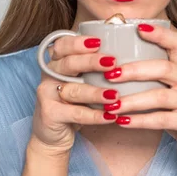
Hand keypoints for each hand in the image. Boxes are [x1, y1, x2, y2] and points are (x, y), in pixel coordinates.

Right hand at [31, 34, 120, 153]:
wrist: (54, 134)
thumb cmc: (74, 102)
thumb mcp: (82, 81)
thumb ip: (95, 68)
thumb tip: (128, 50)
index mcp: (57, 61)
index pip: (63, 45)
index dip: (79, 42)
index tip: (99, 41)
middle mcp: (50, 75)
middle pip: (68, 64)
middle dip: (91, 62)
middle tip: (112, 62)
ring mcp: (47, 94)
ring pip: (74, 90)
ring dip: (96, 92)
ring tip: (115, 95)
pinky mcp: (50, 114)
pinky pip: (75, 113)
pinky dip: (94, 115)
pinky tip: (111, 116)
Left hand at [103, 23, 176, 168]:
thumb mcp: (173, 91)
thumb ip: (155, 78)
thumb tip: (114, 66)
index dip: (159, 34)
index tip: (137, 28)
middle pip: (164, 68)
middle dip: (134, 70)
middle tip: (109, 75)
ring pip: (160, 96)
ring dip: (131, 101)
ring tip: (110, 105)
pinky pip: (162, 119)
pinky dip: (139, 121)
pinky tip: (122, 122)